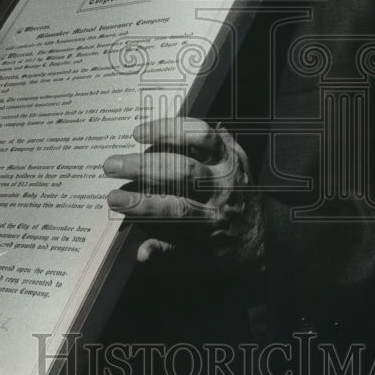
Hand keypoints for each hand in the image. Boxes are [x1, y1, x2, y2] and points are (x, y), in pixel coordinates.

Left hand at [103, 118, 264, 274]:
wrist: (263, 240)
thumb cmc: (239, 192)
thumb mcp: (236, 162)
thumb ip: (214, 143)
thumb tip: (191, 123)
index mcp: (227, 161)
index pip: (200, 136)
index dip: (167, 131)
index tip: (137, 133)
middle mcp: (221, 187)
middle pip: (182, 171)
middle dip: (144, 167)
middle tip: (111, 164)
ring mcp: (214, 217)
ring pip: (178, 209)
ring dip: (144, 204)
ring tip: (114, 198)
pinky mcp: (206, 245)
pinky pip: (179, 248)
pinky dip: (159, 249)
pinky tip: (142, 251)